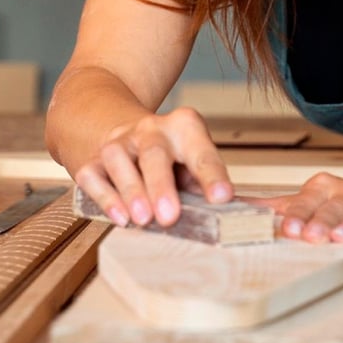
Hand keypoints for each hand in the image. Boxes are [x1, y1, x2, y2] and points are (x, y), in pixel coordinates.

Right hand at [73, 106, 232, 229]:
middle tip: (170, 216)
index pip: (201, 150)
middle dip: (162, 185)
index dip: (212, 173)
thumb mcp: (192, 158)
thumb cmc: (166, 154)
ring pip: (120, 160)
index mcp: (184, 128)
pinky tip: (119, 217)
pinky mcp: (91, 160)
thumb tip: (251, 218)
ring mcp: (118, 143)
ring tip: (143, 219)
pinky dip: (105, 197)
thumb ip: (211, 183)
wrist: (112, 123)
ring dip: (131, 190)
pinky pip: (94, 177)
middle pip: (155, 153)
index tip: (223, 198)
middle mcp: (149, 130)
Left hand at [256, 172, 342, 264]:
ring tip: (338, 239)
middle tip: (307, 235)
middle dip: (319, 221)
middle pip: (331, 209)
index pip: (306, 201)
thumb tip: (232, 205)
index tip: (285, 227)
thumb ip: (278, 206)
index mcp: (323, 189)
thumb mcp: (313, 201)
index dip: (296, 214)